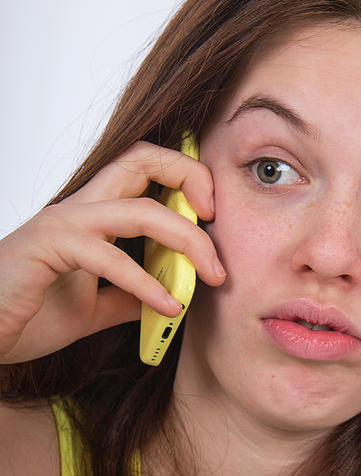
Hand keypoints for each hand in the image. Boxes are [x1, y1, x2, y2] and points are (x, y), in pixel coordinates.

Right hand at [0, 141, 225, 363]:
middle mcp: (78, 209)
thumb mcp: (94, 308)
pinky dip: (147, 284)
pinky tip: (168, 307)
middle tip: (218, 221)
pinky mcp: (48, 248)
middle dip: (192, 178)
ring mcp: (63, 225)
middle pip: (142, 160)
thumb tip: (172, 297)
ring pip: (140, 210)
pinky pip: (110, 257)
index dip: (184, 176)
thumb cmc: (27, 315)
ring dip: (187, 240)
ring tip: (212, 275)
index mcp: (91, 215)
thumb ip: (130, 296)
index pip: (143, 168)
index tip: (211, 216)